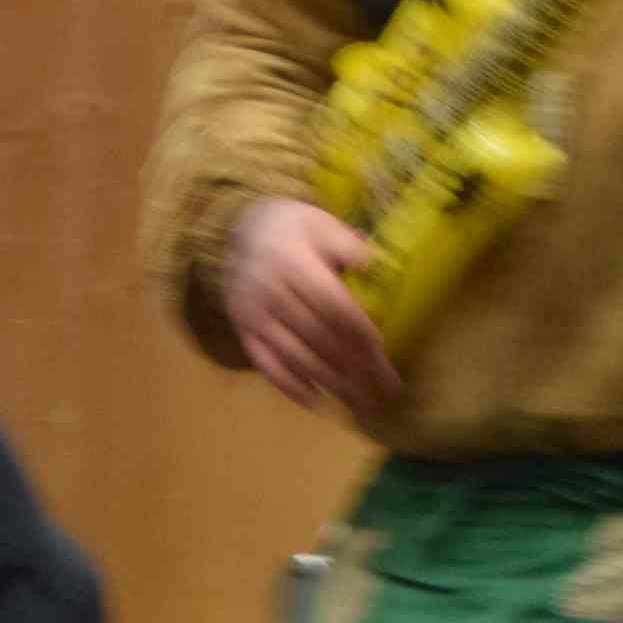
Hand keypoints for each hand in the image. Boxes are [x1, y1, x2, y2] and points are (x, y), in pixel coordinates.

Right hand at [224, 196, 400, 419]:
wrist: (239, 229)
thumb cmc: (293, 228)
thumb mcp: (320, 222)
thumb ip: (345, 243)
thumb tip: (371, 264)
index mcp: (294, 263)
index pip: (332, 305)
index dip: (357, 331)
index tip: (382, 353)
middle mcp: (271, 292)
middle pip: (318, 335)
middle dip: (353, 365)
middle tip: (382, 388)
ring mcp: (254, 315)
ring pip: (294, 354)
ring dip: (329, 380)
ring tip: (358, 399)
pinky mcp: (242, 330)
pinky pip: (265, 363)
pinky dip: (289, 385)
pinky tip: (315, 400)